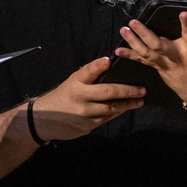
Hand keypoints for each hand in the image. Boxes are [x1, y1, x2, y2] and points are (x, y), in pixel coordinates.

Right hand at [30, 57, 147, 140]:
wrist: (43, 120)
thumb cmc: (64, 96)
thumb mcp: (72, 83)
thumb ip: (90, 77)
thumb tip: (111, 66)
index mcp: (75, 83)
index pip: (87, 71)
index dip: (98, 65)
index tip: (108, 60)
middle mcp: (79, 97)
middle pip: (108, 92)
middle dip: (128, 90)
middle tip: (142, 89)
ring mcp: (84, 113)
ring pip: (111, 108)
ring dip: (128, 104)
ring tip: (140, 100)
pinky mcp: (87, 125)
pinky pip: (107, 118)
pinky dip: (118, 113)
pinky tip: (126, 109)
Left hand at [116, 11, 186, 105]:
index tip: (183, 13)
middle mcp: (177, 58)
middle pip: (159, 45)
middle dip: (146, 34)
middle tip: (134, 22)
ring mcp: (165, 64)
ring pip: (147, 52)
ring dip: (133, 41)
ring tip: (124, 29)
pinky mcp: (158, 68)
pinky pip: (142, 61)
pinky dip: (130, 56)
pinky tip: (118, 50)